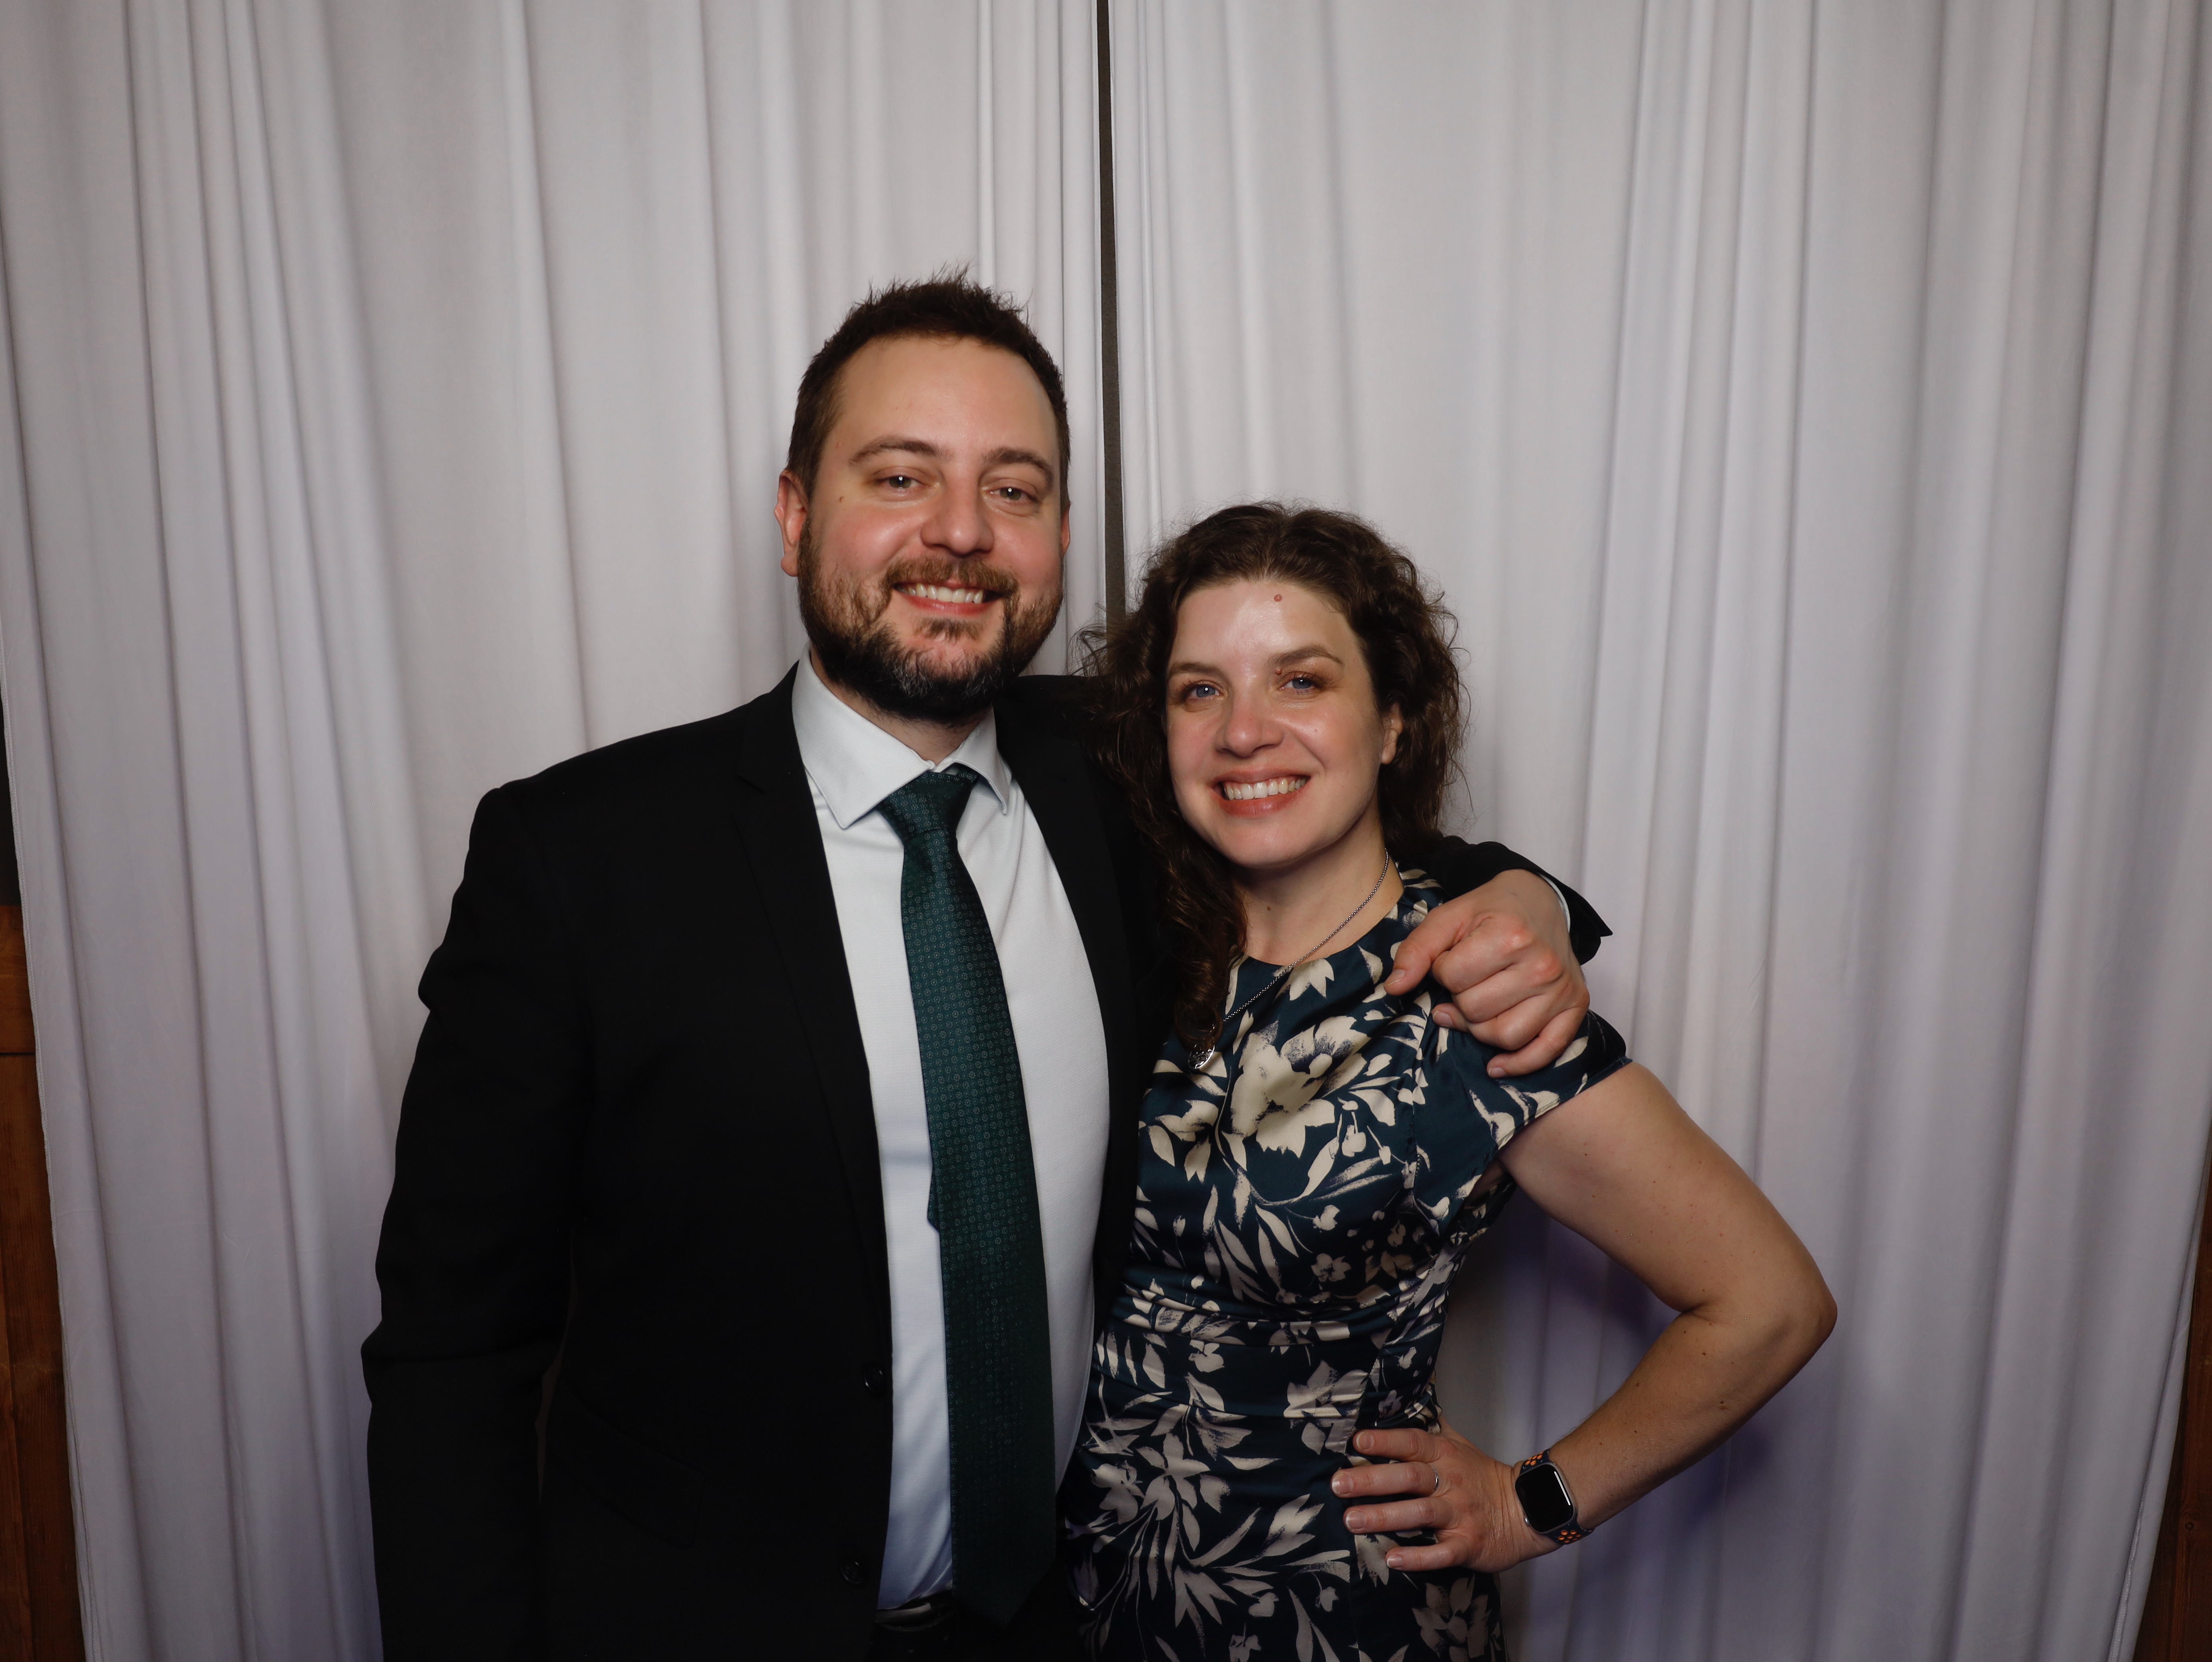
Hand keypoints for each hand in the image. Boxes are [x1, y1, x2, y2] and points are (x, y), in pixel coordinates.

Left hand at [1332, 1420, 1550, 1574]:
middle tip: (1339, 1485)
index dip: (1386, 1441)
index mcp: (1446, 1456)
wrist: (1529, 1509)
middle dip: (1372, 1480)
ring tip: (1352, 1521)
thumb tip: (1413, 1388)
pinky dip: (1418, 1557)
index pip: (1413, 1443)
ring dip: (1385, 1517)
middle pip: (1410, 1477)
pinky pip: (1442, 1552)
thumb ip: (1431, 1424)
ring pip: (1421, 1513)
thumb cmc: (1482, 1476)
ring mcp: (1460, 1515)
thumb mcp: (1458, 1444)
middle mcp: (1451, 1482)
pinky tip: (1393, 1558)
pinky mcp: (1469, 1545)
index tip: (1356, 1442)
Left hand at [1385, 869, 1588, 1074]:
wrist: (1541, 901)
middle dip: (1460, 999)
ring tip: (1477, 1007)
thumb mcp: (1449, 917)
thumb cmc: (1491, 911)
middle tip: (1467, 981)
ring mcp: (1561, 989)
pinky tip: (1496, 1065)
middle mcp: (1541, 964)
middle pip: (1476, 1010)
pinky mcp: (1575, 1006)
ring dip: (1480, 1028)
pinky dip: (1519, 1064)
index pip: (1453, 978)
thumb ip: (1417, 949)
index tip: (1454, 958)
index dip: (1442, 971)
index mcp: (1510, 935)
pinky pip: (1546, 1051)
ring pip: (1504, 1036)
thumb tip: (1395, 988)